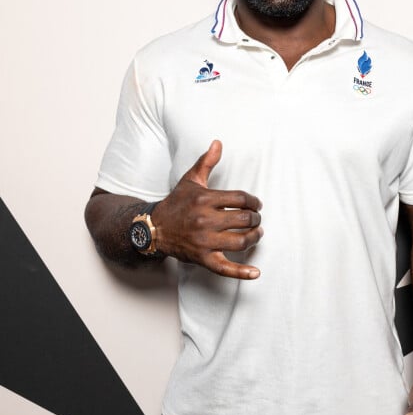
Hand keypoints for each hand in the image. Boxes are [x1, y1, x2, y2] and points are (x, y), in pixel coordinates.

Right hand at [152, 140, 262, 278]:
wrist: (154, 229)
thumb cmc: (176, 204)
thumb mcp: (190, 180)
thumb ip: (206, 162)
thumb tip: (218, 143)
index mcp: (204, 200)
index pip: (240, 198)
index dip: (254, 201)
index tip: (256, 205)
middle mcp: (205, 220)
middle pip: (244, 219)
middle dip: (255, 219)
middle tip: (256, 219)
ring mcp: (204, 241)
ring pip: (240, 241)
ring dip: (254, 237)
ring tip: (256, 234)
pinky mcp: (203, 258)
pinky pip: (225, 268)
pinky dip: (242, 272)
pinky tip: (255, 272)